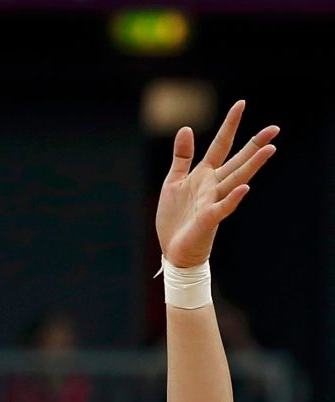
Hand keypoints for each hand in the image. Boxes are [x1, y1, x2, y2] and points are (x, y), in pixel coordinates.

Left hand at [156, 101, 277, 267]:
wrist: (174, 250)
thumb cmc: (176, 218)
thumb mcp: (173, 182)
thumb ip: (182, 157)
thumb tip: (187, 128)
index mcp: (204, 175)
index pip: (221, 145)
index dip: (230, 125)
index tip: (241, 103)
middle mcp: (213, 186)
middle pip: (238, 161)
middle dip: (255, 145)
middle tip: (275, 129)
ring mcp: (213, 202)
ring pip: (236, 180)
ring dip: (252, 166)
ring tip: (269, 150)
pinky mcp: (208, 219)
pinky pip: (223, 208)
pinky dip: (233, 198)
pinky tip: (245, 188)